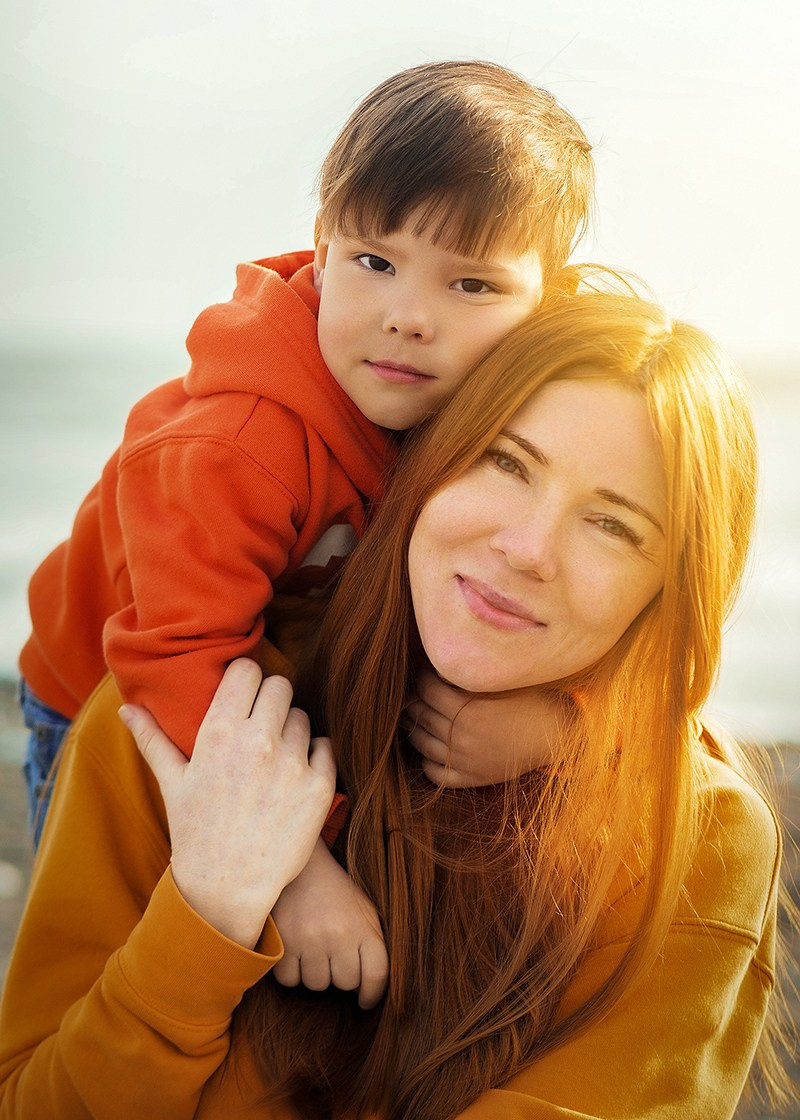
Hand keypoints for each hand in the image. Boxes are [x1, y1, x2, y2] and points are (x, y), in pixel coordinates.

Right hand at [120, 659, 335, 947]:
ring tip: (274, 760)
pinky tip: (295, 777)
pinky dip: (315, 756)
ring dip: (291, 731)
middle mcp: (258, 741)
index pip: (248, 669)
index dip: (247, 680)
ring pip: (302, 716)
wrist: (227, 889)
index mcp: (219, 732)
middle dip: (271, 701)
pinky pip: (325, 745)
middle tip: (261, 727)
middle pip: (280, 685)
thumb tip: (127, 708)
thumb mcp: (172, 783)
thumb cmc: (196, 833)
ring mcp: (292, 762)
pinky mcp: (319, 785)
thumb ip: (152, 739)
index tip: (244, 696)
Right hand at [271, 837, 387, 1008]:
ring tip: (314, 950)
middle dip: (340, 975)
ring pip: (317, 984)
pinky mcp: (283, 942)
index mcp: (365, 927)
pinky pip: (289, 980)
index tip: (365, 1000)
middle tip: (334, 956)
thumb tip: (369, 989)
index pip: (376, 976)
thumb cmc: (337, 894)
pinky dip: (291, 972)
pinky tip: (296, 951)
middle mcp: (339, 935)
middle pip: (345, 983)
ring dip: (316, 973)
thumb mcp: (365, 911)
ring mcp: (310, 939)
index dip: (372, 994)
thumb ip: (372, 945)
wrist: (302, 866)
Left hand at [404, 670, 563, 786]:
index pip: (426, 689)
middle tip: (416, 691)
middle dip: (414, 700)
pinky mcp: (471, 778)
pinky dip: (427, 760)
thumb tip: (439, 666)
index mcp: (468, 709)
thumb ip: (470, 675)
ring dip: (414, 727)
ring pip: (421, 743)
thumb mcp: (501, 681)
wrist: (558, 734)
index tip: (424, 672)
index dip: (421, 677)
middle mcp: (462, 736)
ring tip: (417, 714)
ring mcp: (465, 761)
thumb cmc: (533, 700)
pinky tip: (431, 747)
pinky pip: (434, 773)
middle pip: (420, 715)